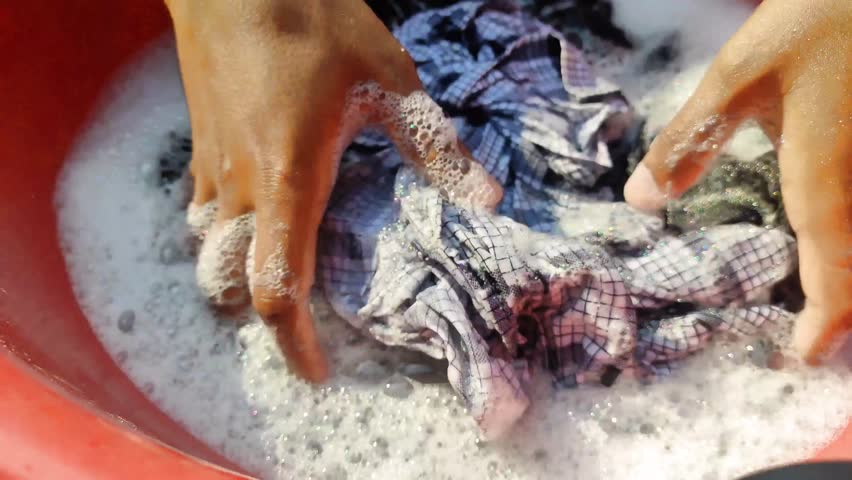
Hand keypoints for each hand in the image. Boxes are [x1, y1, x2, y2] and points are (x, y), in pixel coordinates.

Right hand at [165, 0, 501, 381]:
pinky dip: (225, 236)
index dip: (295, 342)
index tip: (318, 372)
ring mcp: (212, 170)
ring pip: (209, 253)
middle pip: (232, 285)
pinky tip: (262, 213)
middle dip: (264, 313)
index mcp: (290, 179)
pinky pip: (201, 215)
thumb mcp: (386, 77)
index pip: (277, 286)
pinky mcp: (199, 148)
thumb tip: (485, 197)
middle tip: (306, 316)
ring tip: (282, 269)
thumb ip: (432, 144)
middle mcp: (242, 188)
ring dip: (240, 275)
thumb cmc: (309, 20)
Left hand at [624, 0, 850, 362]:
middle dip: (845, 312)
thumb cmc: (814, 24)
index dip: (824, 322)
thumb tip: (639, 201)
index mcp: (826, 177)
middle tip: (814, 341)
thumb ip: (687, 142)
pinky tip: (834, 236)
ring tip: (827, 307)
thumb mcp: (736, 78)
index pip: (833, 272)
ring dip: (851, 279)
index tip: (802, 358)